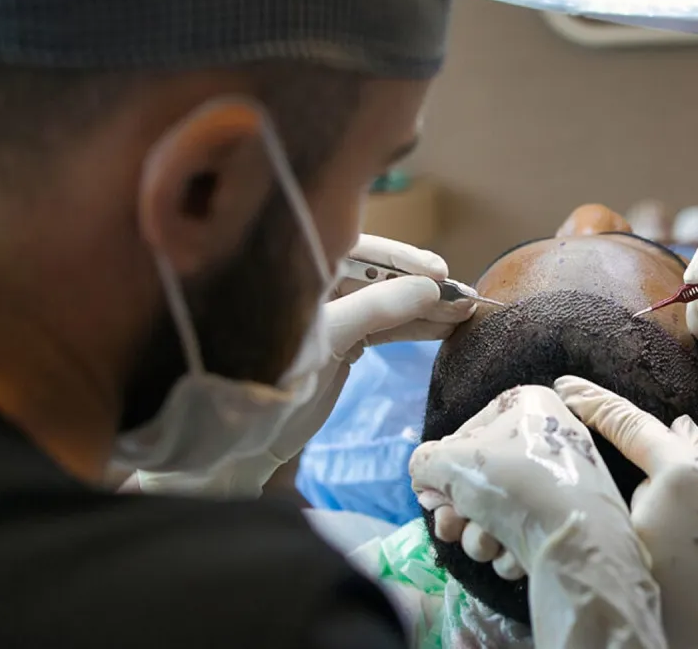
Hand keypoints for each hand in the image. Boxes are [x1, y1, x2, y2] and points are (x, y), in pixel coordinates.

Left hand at [131, 234, 473, 497]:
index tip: (438, 271)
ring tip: (464, 313)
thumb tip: (430, 287)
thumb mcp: (322, 340)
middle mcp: (311, 289)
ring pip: (385, 301)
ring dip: (424, 307)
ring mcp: (328, 316)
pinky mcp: (340, 344)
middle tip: (462, 297)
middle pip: (375, 275)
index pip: (354, 251)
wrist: (233, 446)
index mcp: (293, 275)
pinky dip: (414, 327)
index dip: (398, 259)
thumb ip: (374, 309)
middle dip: (420, 285)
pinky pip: (384, 326)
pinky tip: (443, 327)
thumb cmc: (262, 386)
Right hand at [409, 386, 665, 648]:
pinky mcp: (566, 522)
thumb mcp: (448, 461)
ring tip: (485, 542)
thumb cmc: (511, 482)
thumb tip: (424, 474)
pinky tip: (512, 554)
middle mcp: (549, 438)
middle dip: (457, 509)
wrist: (574, 539)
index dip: (444, 465)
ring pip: (496, 510)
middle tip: (450, 524)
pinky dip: (509, 547)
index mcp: (529, 405)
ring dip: (478, 534)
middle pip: (479, 476)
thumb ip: (424, 461)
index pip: (468, 432)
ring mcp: (560, 483)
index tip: (433, 491)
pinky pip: (522, 532)